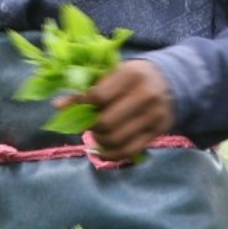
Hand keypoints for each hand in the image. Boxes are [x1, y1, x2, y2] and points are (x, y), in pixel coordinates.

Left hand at [57, 59, 175, 161]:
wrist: (170, 81)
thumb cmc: (133, 76)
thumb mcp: (113, 74)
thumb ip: (87, 89)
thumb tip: (57, 106)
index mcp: (131, 74)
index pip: (98, 97)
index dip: (82, 106)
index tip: (78, 109)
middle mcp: (145, 95)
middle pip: (106, 122)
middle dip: (91, 127)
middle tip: (88, 124)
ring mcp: (154, 115)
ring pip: (116, 140)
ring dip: (100, 141)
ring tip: (97, 135)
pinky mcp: (158, 132)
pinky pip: (130, 151)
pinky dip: (112, 154)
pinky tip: (104, 149)